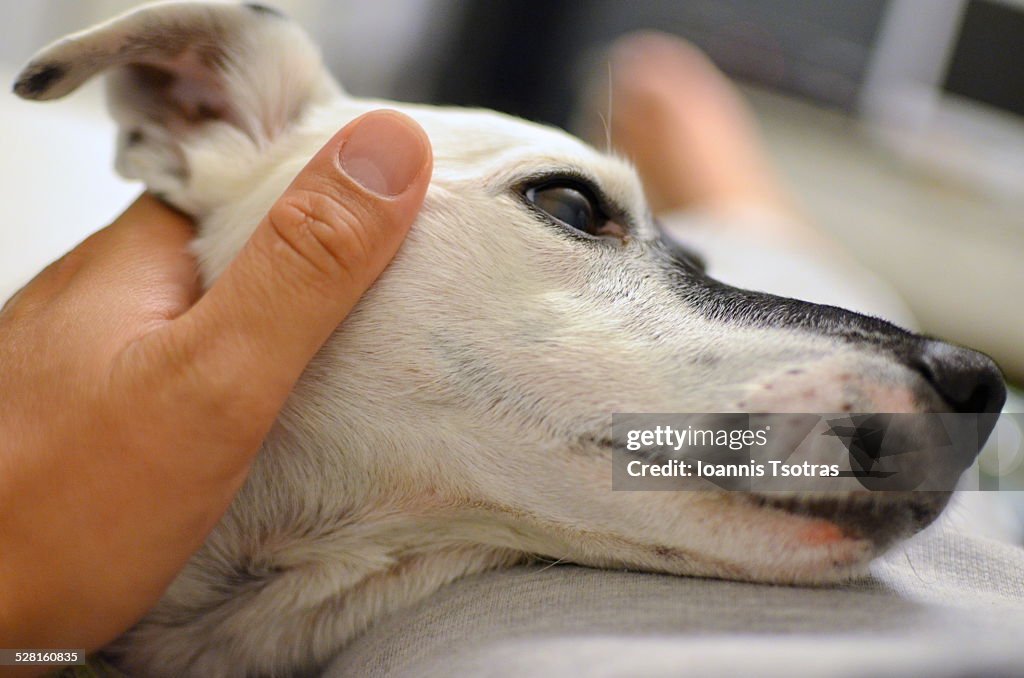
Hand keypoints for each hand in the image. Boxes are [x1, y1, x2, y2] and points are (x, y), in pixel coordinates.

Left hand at [0, 110, 431, 657]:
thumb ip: (303, 268)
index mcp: (148, 246)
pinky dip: (269, 362)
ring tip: (384, 343)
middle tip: (425, 291)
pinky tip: (303, 395)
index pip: (269, 172)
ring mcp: (120, 338)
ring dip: (308, 313)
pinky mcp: (123, 394)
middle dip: (341, 257)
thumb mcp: (215, 378)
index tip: (430, 215)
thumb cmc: (70, 508)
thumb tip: (390, 151)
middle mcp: (127, 280)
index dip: (352, 187)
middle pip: (261, 235)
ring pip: (240, 296)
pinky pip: (216, 348)